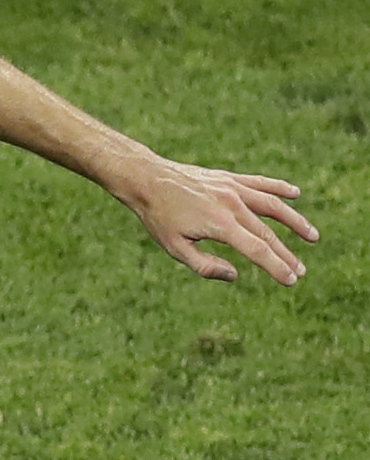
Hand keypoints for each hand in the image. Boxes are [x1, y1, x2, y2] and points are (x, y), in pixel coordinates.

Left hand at [118, 158, 315, 284]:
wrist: (147, 179)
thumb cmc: (158, 217)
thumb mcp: (175, 247)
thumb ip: (205, 265)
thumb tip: (235, 276)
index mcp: (220, 225)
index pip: (257, 251)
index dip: (276, 267)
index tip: (291, 280)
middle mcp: (232, 204)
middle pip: (268, 234)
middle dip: (286, 255)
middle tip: (301, 271)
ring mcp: (233, 189)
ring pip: (273, 206)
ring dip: (295, 222)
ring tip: (313, 236)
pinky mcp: (229, 178)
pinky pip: (260, 183)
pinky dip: (279, 188)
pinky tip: (295, 193)